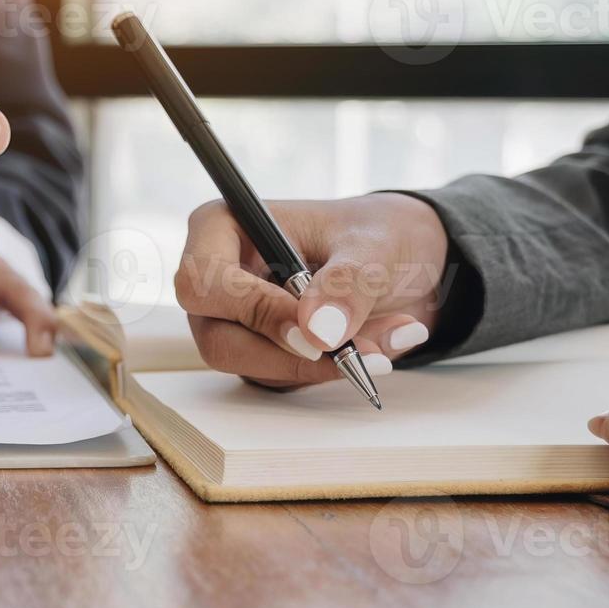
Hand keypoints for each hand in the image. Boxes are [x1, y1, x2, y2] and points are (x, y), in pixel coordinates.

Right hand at [175, 193, 451, 387]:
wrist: (406, 259)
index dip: (253, 312)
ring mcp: (234, 319)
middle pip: (218, 339)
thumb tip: (317, 332)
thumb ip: (346, 283)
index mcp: (221, 228)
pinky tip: (372, 344)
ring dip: (323, 365)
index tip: (315, 332)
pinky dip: (331, 370)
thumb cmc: (378, 232)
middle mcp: (216, 277)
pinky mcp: (261, 349)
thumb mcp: (374, 246)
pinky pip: (282, 378)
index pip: (203, 283)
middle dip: (292, 355)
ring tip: (385, 336)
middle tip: (359, 354)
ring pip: (253, 367)